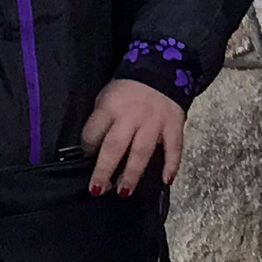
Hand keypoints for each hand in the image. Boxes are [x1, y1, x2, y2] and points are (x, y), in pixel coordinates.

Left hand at [81, 78, 186, 193]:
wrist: (161, 70)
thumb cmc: (128, 90)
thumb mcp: (107, 97)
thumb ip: (101, 121)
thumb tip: (92, 152)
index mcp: (110, 107)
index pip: (93, 133)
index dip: (87, 149)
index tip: (87, 159)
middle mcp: (131, 116)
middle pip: (115, 147)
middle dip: (105, 170)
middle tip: (98, 190)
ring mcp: (154, 122)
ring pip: (142, 151)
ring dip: (132, 174)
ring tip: (124, 191)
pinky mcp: (173, 125)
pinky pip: (174, 147)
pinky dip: (172, 164)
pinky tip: (166, 180)